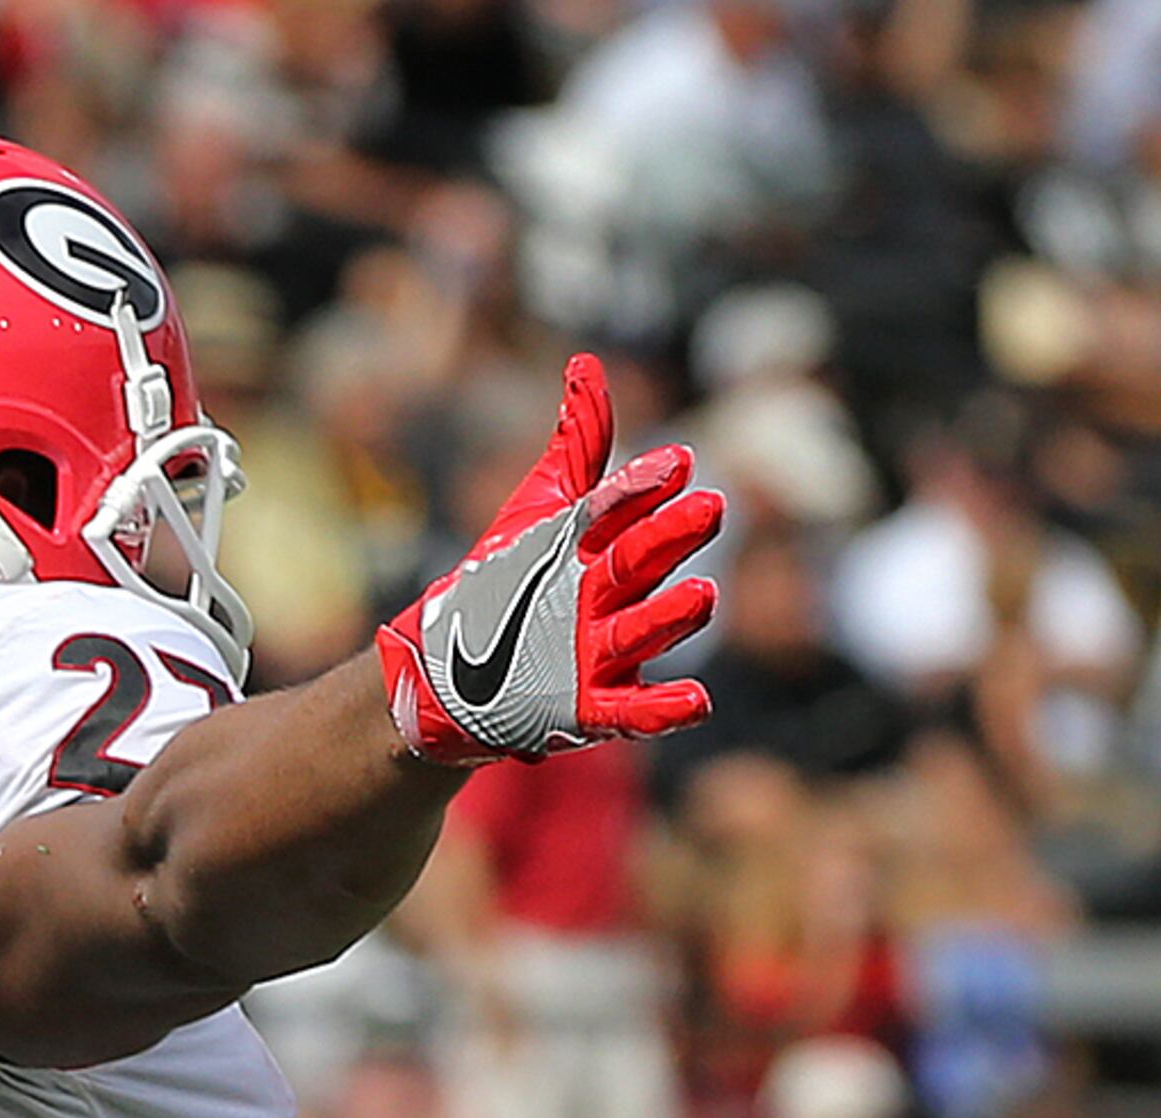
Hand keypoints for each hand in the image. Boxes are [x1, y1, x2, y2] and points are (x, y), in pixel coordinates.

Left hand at [376, 356, 722, 763]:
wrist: (450, 671)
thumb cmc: (507, 580)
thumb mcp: (538, 510)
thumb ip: (575, 447)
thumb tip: (586, 364)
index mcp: (599, 545)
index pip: (624, 507)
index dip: (645, 488)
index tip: (676, 463)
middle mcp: (610, 596)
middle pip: (643, 562)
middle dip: (673, 538)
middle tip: (710, 508)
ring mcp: (601, 653)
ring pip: (643, 630)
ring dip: (674, 617)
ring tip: (702, 595)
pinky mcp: (588, 707)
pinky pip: (631, 711)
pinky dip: (663, 710)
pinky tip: (698, 703)